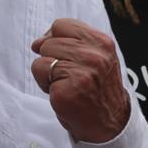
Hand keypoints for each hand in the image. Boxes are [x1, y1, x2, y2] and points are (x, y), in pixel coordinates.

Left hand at [30, 18, 130, 143]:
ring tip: (65, 84)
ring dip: (48, 74)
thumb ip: (72, 42)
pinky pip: (40, 75)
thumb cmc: (97, 88)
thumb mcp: (96, 56)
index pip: (61, 25)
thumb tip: (38, 42)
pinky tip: (62, 94)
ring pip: (41, 59)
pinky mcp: (66, 92)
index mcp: (102, 43)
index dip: (54, 38)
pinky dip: (45, 86)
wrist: (110, 123)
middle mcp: (94, 57)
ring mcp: (81, 74)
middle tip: (68, 76)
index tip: (61, 54)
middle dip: (52, 58)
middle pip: (49, 42)